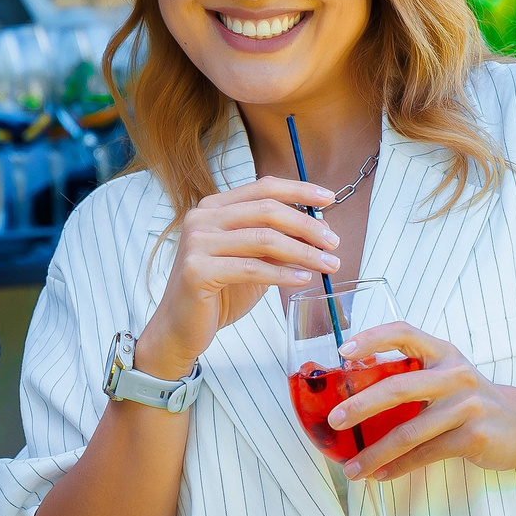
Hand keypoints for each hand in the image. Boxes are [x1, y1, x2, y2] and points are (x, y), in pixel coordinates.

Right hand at [133, 176, 338, 378]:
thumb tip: (319, 230)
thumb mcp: (253, 261)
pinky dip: (283, 274)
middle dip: (307, 226)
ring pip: (263, 239)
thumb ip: (277, 242)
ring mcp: (196, 242)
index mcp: (214, 207)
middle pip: (266, 210)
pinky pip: (251, 268)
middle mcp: (202, 217)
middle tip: (334, 243)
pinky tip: (304, 279)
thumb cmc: (219, 293)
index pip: (263, 187)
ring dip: (303, 252)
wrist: (181, 328)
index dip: (299, 190)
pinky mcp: (196, 270)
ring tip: (328, 264)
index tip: (329, 199)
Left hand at [328, 321, 515, 481]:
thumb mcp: (448, 378)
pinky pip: (426, 454)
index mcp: (444, 353)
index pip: (404, 332)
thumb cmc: (472, 403)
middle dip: (361, 406)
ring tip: (352, 469)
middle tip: (334, 421)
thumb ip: (413, 376)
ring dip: (375, 453)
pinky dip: (398, 467)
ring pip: (409, 432)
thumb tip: (352, 393)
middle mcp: (455, 374)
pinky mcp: (473, 436)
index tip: (342, 352)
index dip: (371, 338)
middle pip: (398, 387)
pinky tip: (381, 474)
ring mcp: (467, 405)